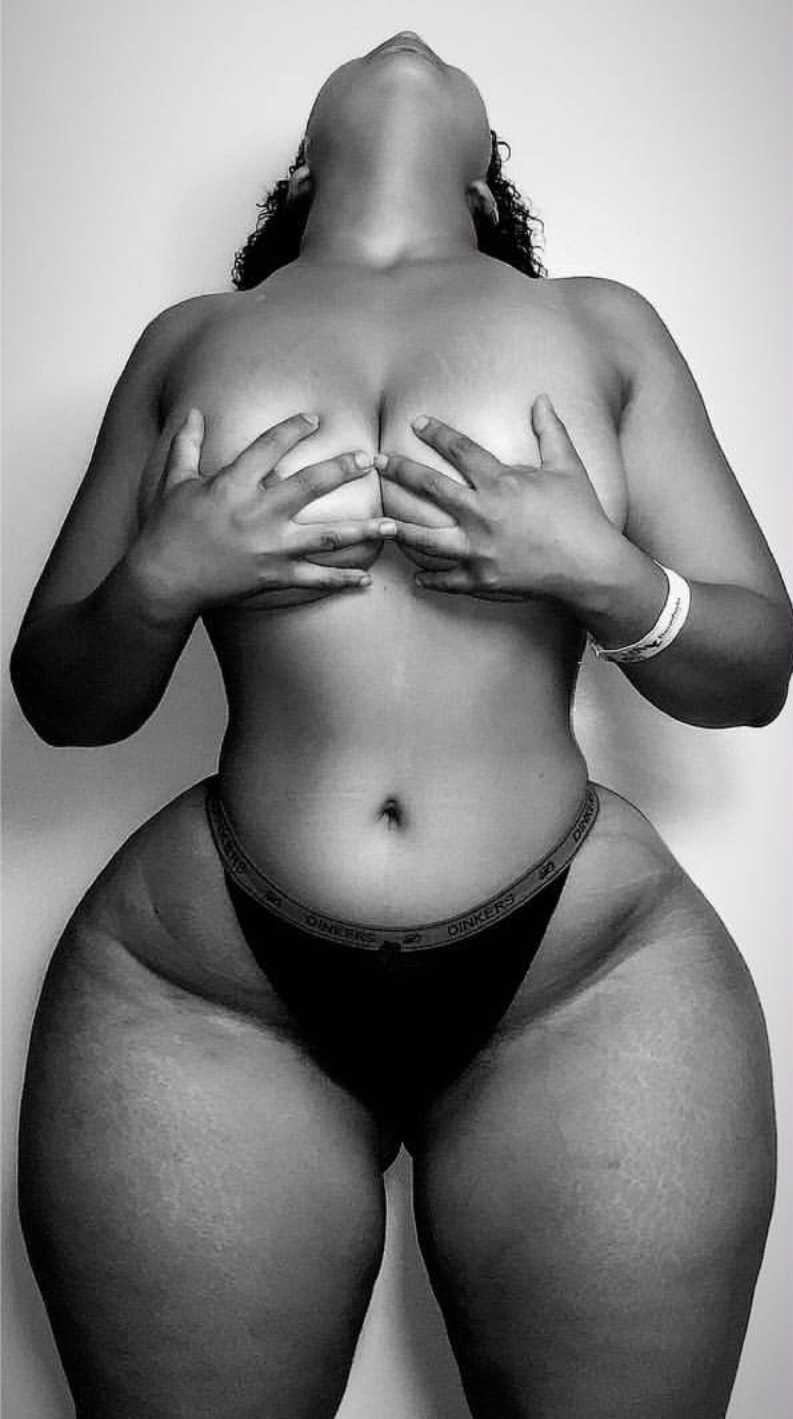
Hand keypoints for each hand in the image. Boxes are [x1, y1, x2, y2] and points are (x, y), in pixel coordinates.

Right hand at [131, 410, 393, 616]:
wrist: (164, 579)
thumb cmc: (166, 530)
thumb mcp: (174, 482)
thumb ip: (187, 445)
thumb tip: (193, 412)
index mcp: (233, 484)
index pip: (270, 446)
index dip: (293, 429)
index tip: (314, 418)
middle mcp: (258, 512)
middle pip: (311, 484)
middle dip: (343, 469)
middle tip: (370, 459)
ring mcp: (270, 547)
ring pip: (327, 536)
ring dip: (362, 530)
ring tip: (393, 526)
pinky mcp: (273, 576)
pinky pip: (315, 579)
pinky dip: (341, 580)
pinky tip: (366, 579)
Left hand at [375, 395, 620, 601]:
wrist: (591, 567)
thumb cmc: (582, 515)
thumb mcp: (568, 466)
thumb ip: (550, 430)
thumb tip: (542, 398)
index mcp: (501, 483)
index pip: (459, 449)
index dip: (436, 433)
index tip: (417, 424)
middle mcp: (482, 514)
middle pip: (430, 488)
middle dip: (400, 471)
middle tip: (377, 462)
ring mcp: (478, 549)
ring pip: (426, 538)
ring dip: (399, 528)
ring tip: (377, 522)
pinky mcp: (482, 579)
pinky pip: (448, 579)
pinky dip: (430, 579)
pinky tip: (415, 577)